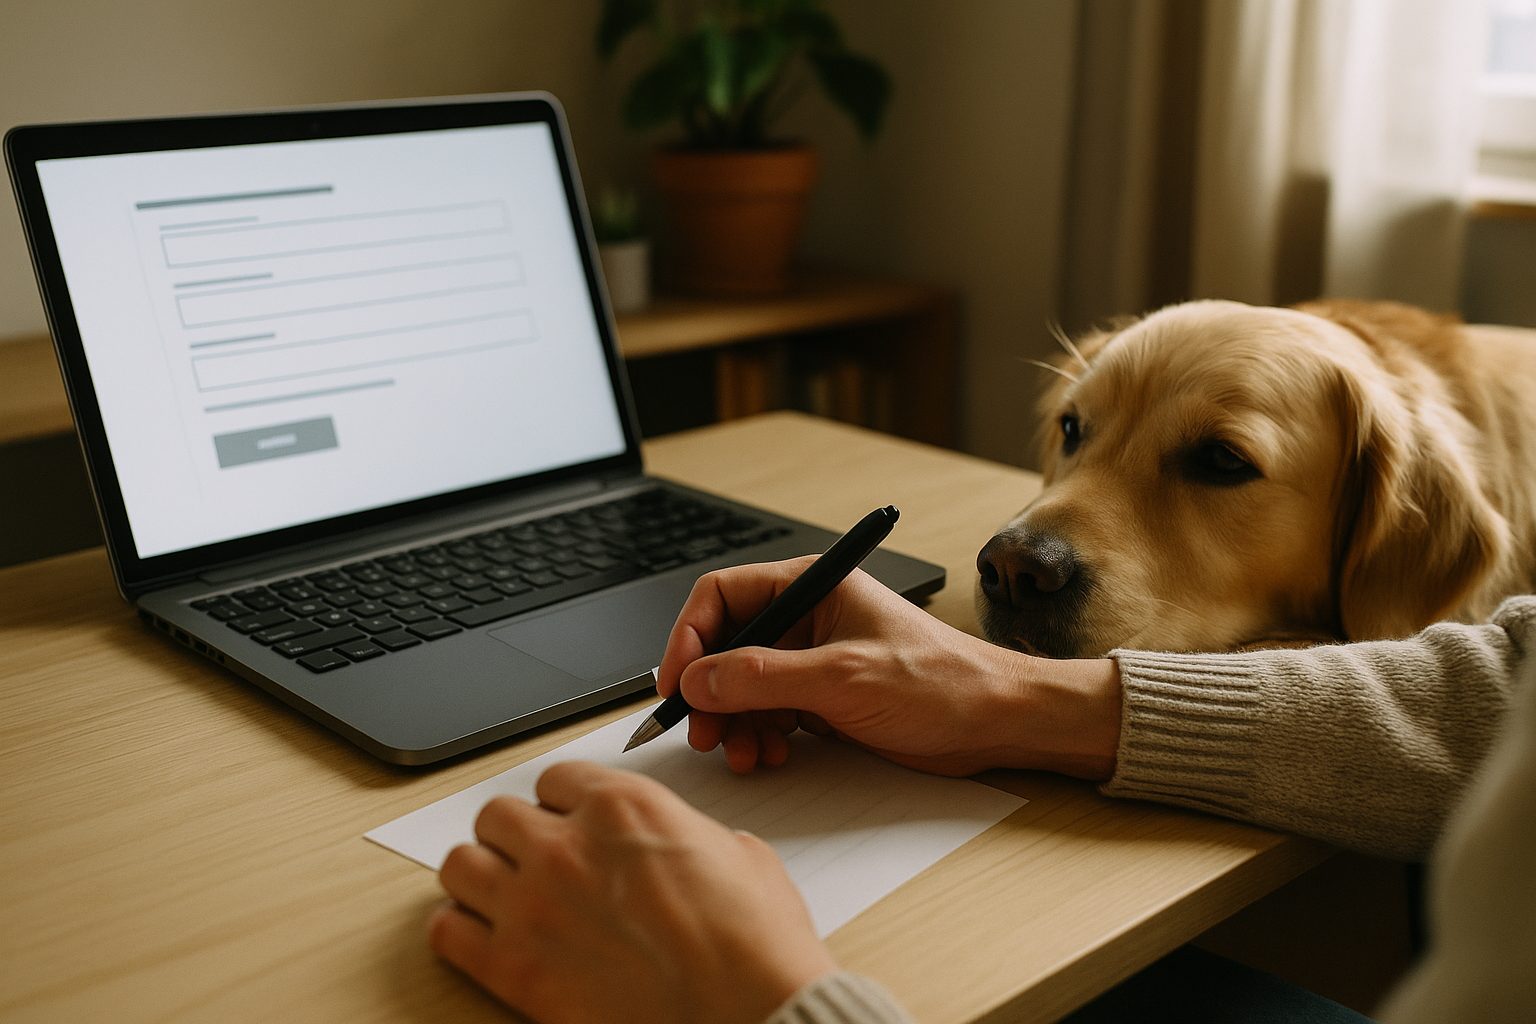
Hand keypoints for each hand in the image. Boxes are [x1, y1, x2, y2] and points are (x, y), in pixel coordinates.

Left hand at [429, 761, 835, 1023]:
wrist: (750, 1013)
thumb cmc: (754, 943)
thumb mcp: (738, 852)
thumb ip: (686, 832)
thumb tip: (680, 846)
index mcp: (623, 806)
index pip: (554, 779)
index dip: (563, 803)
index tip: (568, 822)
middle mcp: (567, 845)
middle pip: (496, 815)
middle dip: (514, 835)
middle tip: (533, 859)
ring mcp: (532, 904)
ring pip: (459, 864)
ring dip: (480, 876)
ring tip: (503, 896)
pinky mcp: (512, 968)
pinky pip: (446, 931)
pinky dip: (458, 931)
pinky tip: (484, 939)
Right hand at [656, 558, 1120, 777]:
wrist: (995, 721)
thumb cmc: (941, 681)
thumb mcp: (843, 679)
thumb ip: (764, 677)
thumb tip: (699, 679)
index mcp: (811, 587)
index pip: (722, 597)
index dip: (689, 639)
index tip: (676, 684)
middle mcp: (806, 617)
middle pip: (725, 646)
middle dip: (709, 692)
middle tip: (704, 733)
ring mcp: (812, 658)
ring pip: (742, 686)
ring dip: (732, 722)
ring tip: (743, 754)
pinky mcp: (823, 696)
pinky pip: (768, 712)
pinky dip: (758, 735)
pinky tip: (769, 756)